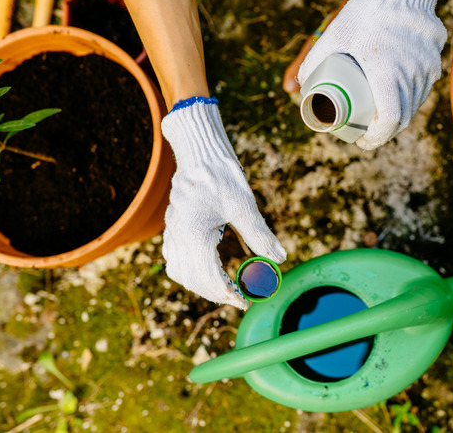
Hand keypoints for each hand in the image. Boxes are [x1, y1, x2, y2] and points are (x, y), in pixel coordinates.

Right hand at [160, 97, 285, 308]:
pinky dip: (190, 270)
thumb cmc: (222, 175)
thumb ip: (260, 235)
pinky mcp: (174, 224)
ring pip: (179, 271)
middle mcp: (179, 237)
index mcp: (194, 236)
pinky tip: (208, 269)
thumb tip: (280, 258)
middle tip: (241, 298)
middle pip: (193, 280)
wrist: (199, 150)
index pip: (209, 279)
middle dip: (216, 294)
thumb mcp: (245, 205)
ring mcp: (172, 231)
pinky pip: (175, 257)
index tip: (247, 302)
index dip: (229, 296)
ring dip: (201, 285)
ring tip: (225, 288)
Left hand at [297, 0, 446, 149]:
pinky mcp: (434, 62)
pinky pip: (423, 89)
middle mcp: (411, 76)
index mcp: (388, 75)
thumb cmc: (365, 12)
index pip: (388, 121)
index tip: (363, 142)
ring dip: (398, 116)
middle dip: (384, 132)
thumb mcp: (335, 35)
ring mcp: (426, 70)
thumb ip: (314, 60)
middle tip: (367, 133)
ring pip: (415, 105)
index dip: (375, 138)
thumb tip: (300, 86)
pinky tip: (398, 98)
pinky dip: (410, 99)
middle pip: (402, 119)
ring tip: (380, 118)